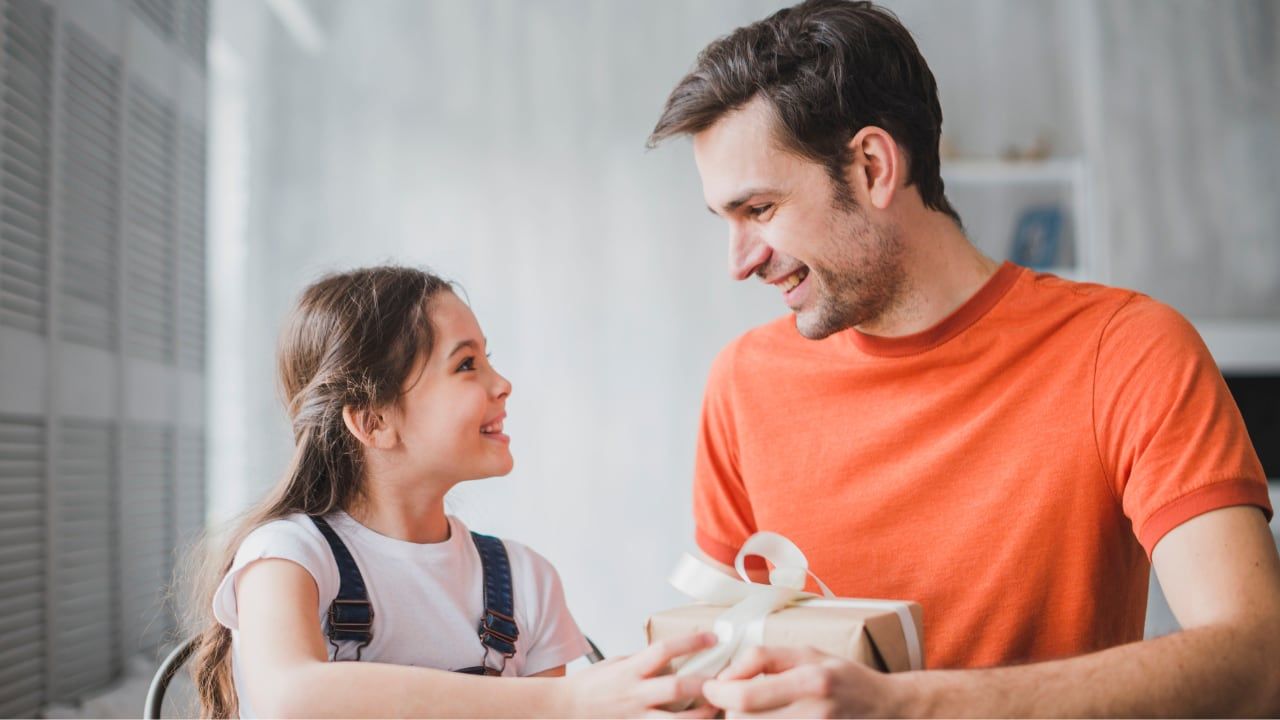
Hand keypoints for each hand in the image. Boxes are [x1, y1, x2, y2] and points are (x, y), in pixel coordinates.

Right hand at [564, 632, 719, 717]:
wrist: (565, 710)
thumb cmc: (591, 686)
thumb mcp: (618, 664)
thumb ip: (645, 662)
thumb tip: (674, 657)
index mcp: (631, 670)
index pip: (664, 650)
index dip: (691, 642)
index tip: (712, 637)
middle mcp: (635, 694)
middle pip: (676, 688)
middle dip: (704, 685)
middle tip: (726, 680)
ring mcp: (636, 718)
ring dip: (701, 716)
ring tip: (718, 709)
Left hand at [702, 646, 907, 717]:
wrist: (882, 706)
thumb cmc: (841, 675)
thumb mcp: (805, 653)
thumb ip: (763, 658)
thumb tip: (727, 675)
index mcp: (809, 682)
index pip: (745, 697)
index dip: (718, 693)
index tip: (712, 686)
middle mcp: (813, 715)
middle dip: (728, 709)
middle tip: (732, 696)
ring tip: (752, 708)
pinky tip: (767, 717)